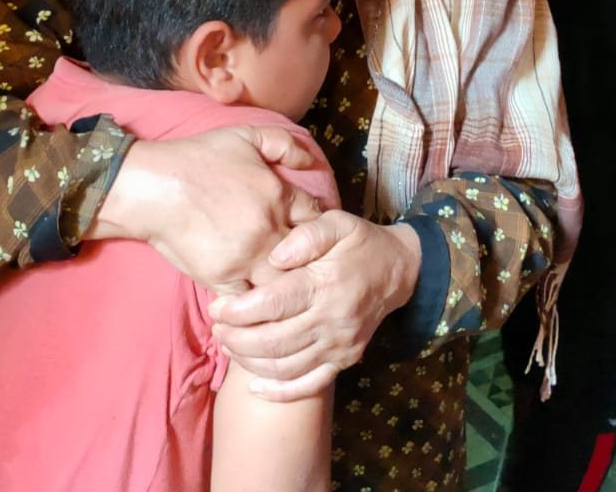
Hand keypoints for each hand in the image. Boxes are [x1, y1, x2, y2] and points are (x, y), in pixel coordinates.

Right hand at [85, 126, 323, 293]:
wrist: (153, 187)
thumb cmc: (198, 158)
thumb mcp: (246, 135)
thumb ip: (284, 145)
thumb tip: (311, 161)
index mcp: (278, 196)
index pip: (317, 220)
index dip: (319, 227)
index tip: (315, 234)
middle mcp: (268, 231)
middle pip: (307, 258)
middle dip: (310, 262)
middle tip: (309, 266)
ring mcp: (245, 258)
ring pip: (283, 285)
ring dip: (285, 285)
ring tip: (287, 288)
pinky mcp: (221, 278)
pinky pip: (250, 300)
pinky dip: (255, 302)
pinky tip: (257, 300)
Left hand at [209, 210, 421, 401]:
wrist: (399, 270)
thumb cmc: (359, 243)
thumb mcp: (337, 223)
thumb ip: (306, 235)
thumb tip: (275, 258)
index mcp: (325, 285)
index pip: (273, 304)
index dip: (238, 311)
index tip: (216, 308)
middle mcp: (332, 321)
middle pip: (274, 342)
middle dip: (236, 339)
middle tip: (215, 329)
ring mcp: (339, 346)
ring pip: (285, 368)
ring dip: (249, 363)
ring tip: (228, 347)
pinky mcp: (344, 361)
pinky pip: (308, 386)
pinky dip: (279, 392)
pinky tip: (254, 386)